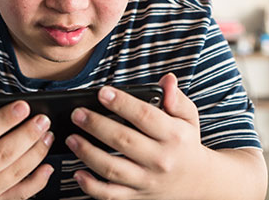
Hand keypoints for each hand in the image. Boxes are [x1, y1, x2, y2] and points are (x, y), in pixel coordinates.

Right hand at [0, 88, 54, 199]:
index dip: (6, 118)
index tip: (23, 106)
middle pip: (4, 152)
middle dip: (28, 134)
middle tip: (43, 120)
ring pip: (16, 172)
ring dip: (37, 153)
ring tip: (48, 135)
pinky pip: (20, 194)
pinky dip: (38, 182)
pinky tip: (48, 166)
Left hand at [65, 74, 209, 199]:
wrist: (197, 183)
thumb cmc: (185, 143)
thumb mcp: (188, 118)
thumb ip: (176, 98)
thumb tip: (167, 80)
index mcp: (173, 136)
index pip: (145, 116)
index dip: (122, 104)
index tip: (102, 92)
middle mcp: (160, 160)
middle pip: (123, 141)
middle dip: (96, 125)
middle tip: (77, 113)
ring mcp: (146, 180)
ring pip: (112, 169)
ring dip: (88, 153)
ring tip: (71, 138)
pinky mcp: (136, 196)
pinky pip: (110, 194)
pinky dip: (91, 186)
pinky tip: (77, 172)